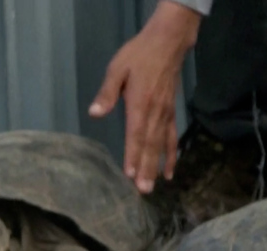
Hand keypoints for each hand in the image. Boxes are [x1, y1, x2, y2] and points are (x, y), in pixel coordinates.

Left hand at [88, 1, 201, 193]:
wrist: (167, 43)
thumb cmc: (138, 55)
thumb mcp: (117, 69)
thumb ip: (107, 93)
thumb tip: (94, 113)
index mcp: (140, 104)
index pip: (136, 134)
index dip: (133, 155)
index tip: (130, 175)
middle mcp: (155, 113)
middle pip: (150, 145)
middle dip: (146, 169)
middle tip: (143, 191)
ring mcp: (165, 114)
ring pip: (161, 145)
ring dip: (157, 167)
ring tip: (154, 187)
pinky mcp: (171, 112)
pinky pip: (172, 137)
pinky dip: (171, 155)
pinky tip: (170, 171)